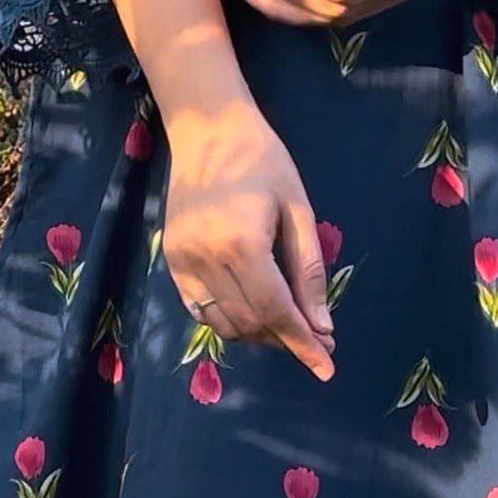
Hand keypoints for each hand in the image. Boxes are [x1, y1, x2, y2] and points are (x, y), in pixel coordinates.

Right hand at [163, 102, 334, 380]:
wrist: (207, 130)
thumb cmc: (263, 161)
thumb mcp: (298, 211)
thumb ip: (308, 272)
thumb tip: (321, 327)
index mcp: (241, 243)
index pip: (275, 311)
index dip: (302, 343)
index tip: (327, 367)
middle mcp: (205, 259)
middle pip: (249, 323)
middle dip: (286, 339)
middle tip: (318, 340)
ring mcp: (181, 262)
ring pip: (223, 323)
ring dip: (258, 334)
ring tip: (288, 325)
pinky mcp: (171, 261)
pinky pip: (201, 309)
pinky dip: (230, 320)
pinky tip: (254, 311)